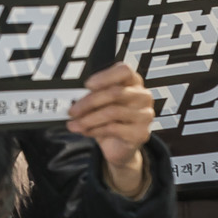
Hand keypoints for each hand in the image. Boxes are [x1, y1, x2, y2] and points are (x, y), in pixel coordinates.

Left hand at [67, 63, 154, 199]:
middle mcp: (143, 96)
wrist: (118, 146)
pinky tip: (86, 131)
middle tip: (72, 111)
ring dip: (88, 119)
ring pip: (113, 112)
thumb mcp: (99, 103)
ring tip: (74, 125)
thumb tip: (72, 97)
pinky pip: (114, 129)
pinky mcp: (141, 133)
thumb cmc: (108, 119)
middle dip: (89, 102)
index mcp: (133, 82)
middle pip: (116, 92)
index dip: (105, 76)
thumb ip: (92, 96)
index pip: (125, 71)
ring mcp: (145, 115)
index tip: (87, 85)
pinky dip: (96, 130)